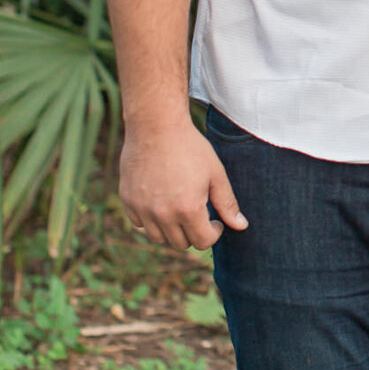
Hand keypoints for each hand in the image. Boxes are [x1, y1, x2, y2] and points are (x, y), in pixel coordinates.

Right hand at [119, 114, 246, 250]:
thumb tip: (241, 226)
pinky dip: (151, 220)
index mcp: (188, 209)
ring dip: (172, 229)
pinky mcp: (128, 200)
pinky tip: (161, 202)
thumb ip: (227, 203)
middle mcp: (163, 214)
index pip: (202, 242)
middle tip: (198, 212)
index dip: (214, 233)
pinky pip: (139, 224)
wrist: (155, 126)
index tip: (215, 220)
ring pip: (158, 238)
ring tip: (180, 209)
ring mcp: (142, 209)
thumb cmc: (189, 147)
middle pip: (180, 243)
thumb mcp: (215, 173)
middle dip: (193, 232)